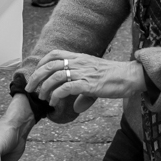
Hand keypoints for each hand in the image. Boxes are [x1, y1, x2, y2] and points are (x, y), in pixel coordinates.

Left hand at [26, 49, 144, 108]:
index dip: (42, 63)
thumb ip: (83, 92)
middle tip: (30, 89)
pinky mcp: (88, 84)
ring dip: (45, 88)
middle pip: (50, 65)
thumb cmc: (114, 78)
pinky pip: (67, 87)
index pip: (54, 54)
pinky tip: (54, 103)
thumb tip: (75, 106)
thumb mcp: (95, 80)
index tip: (36, 74)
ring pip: (55, 76)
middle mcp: (79, 62)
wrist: (130, 76)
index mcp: (79, 57)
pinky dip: (57, 95)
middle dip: (36, 77)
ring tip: (42, 98)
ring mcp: (83, 72)